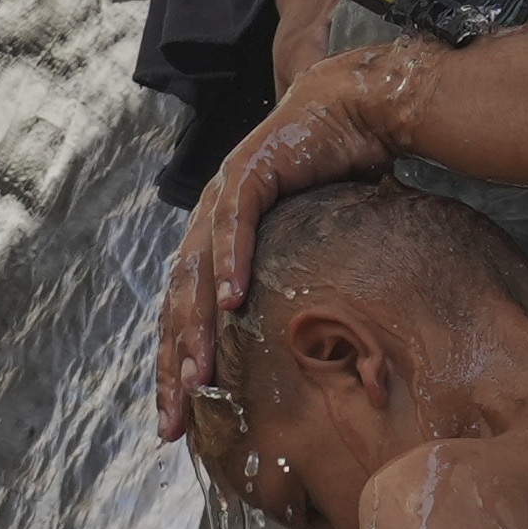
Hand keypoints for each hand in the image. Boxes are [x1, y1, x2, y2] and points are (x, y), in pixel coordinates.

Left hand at [156, 66, 429, 445]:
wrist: (354, 107)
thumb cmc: (341, 173)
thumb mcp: (319, 245)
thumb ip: (309, 284)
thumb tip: (332, 339)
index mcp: (218, 241)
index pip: (186, 314)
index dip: (178, 366)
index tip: (180, 418)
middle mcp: (210, 220)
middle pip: (178, 305)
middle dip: (174, 367)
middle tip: (172, 422)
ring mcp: (224, 194)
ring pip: (197, 273)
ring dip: (196, 328)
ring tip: (199, 375)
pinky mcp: (250, 171)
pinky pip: (236, 225)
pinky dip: (232, 263)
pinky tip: (231, 303)